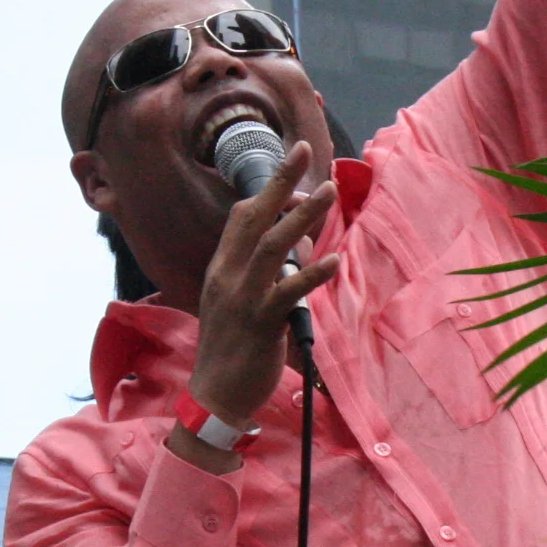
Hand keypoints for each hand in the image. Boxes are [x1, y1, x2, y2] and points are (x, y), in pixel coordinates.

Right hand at [187, 141, 338, 430]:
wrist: (215, 395)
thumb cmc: (233, 349)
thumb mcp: (241, 304)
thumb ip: (265, 275)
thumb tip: (299, 250)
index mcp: (223, 269)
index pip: (242, 217)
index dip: (268, 191)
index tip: (294, 172)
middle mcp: (229, 276)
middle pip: (255, 218)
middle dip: (280, 182)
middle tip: (304, 151)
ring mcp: (243, 298)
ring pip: (273, 246)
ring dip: (302, 217)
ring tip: (327, 191)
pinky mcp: (261, 323)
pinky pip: (287, 293)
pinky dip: (310, 275)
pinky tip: (331, 260)